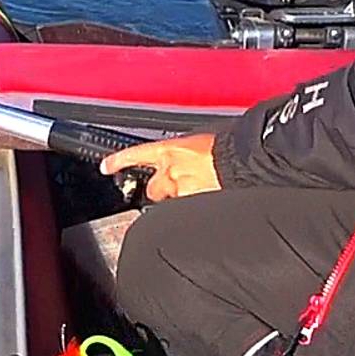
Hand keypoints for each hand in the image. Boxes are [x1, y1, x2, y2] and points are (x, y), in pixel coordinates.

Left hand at [101, 132, 221, 202]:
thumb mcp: (203, 142)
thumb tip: (191, 157)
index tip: (106, 166)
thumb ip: (188, 152)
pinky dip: (196, 212)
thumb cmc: (231, 147)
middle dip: (162, 191)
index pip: (135, 154)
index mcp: (170, 150)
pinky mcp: (193, 205)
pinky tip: (209, 208)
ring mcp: (181, 191)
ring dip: (183, 201)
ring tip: (204, 193)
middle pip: (154, 189)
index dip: (119, 161)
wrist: (248, 161)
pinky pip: (188, 213)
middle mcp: (170, 171)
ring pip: (172, 204)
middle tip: (179, 189)